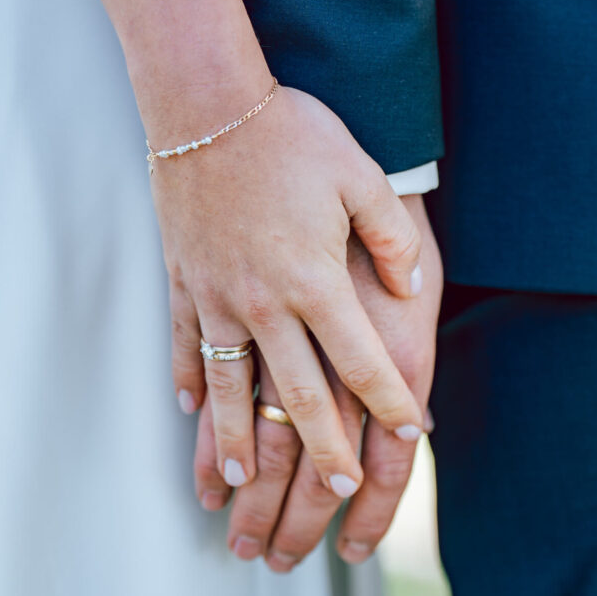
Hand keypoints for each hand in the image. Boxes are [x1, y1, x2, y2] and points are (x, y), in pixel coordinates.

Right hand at [157, 82, 424, 502]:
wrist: (207, 104)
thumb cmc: (290, 135)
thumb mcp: (361, 175)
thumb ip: (393, 240)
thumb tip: (413, 291)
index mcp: (314, 280)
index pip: (360, 359)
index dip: (388, 399)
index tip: (406, 433)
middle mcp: (265, 302)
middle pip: (298, 393)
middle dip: (323, 447)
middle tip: (340, 491)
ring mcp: (217, 297)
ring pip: (229, 386)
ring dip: (238, 438)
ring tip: (243, 481)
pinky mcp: (184, 282)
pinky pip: (184, 344)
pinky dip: (186, 381)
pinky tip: (188, 411)